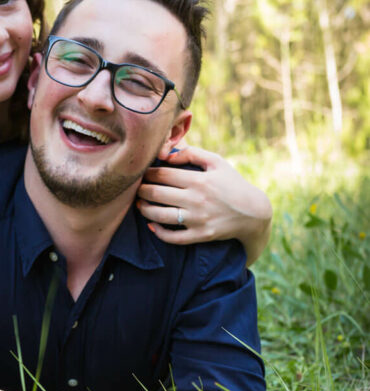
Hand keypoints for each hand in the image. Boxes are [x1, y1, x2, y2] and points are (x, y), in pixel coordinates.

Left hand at [137, 145, 271, 263]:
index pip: (162, 175)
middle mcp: (196, 200)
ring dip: (144, 210)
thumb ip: (192, 153)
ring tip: (139, 205)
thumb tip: (167, 154)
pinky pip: (173, 238)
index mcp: (199, 180)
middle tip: (137, 189)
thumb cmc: (232, 184)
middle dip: (142, 190)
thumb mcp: (217, 162)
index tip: (143, 173)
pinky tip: (152, 225)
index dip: (147, 173)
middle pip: (157, 194)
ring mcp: (197, 219)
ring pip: (160, 215)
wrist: (253, 213)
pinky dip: (159, 232)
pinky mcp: (201, 235)